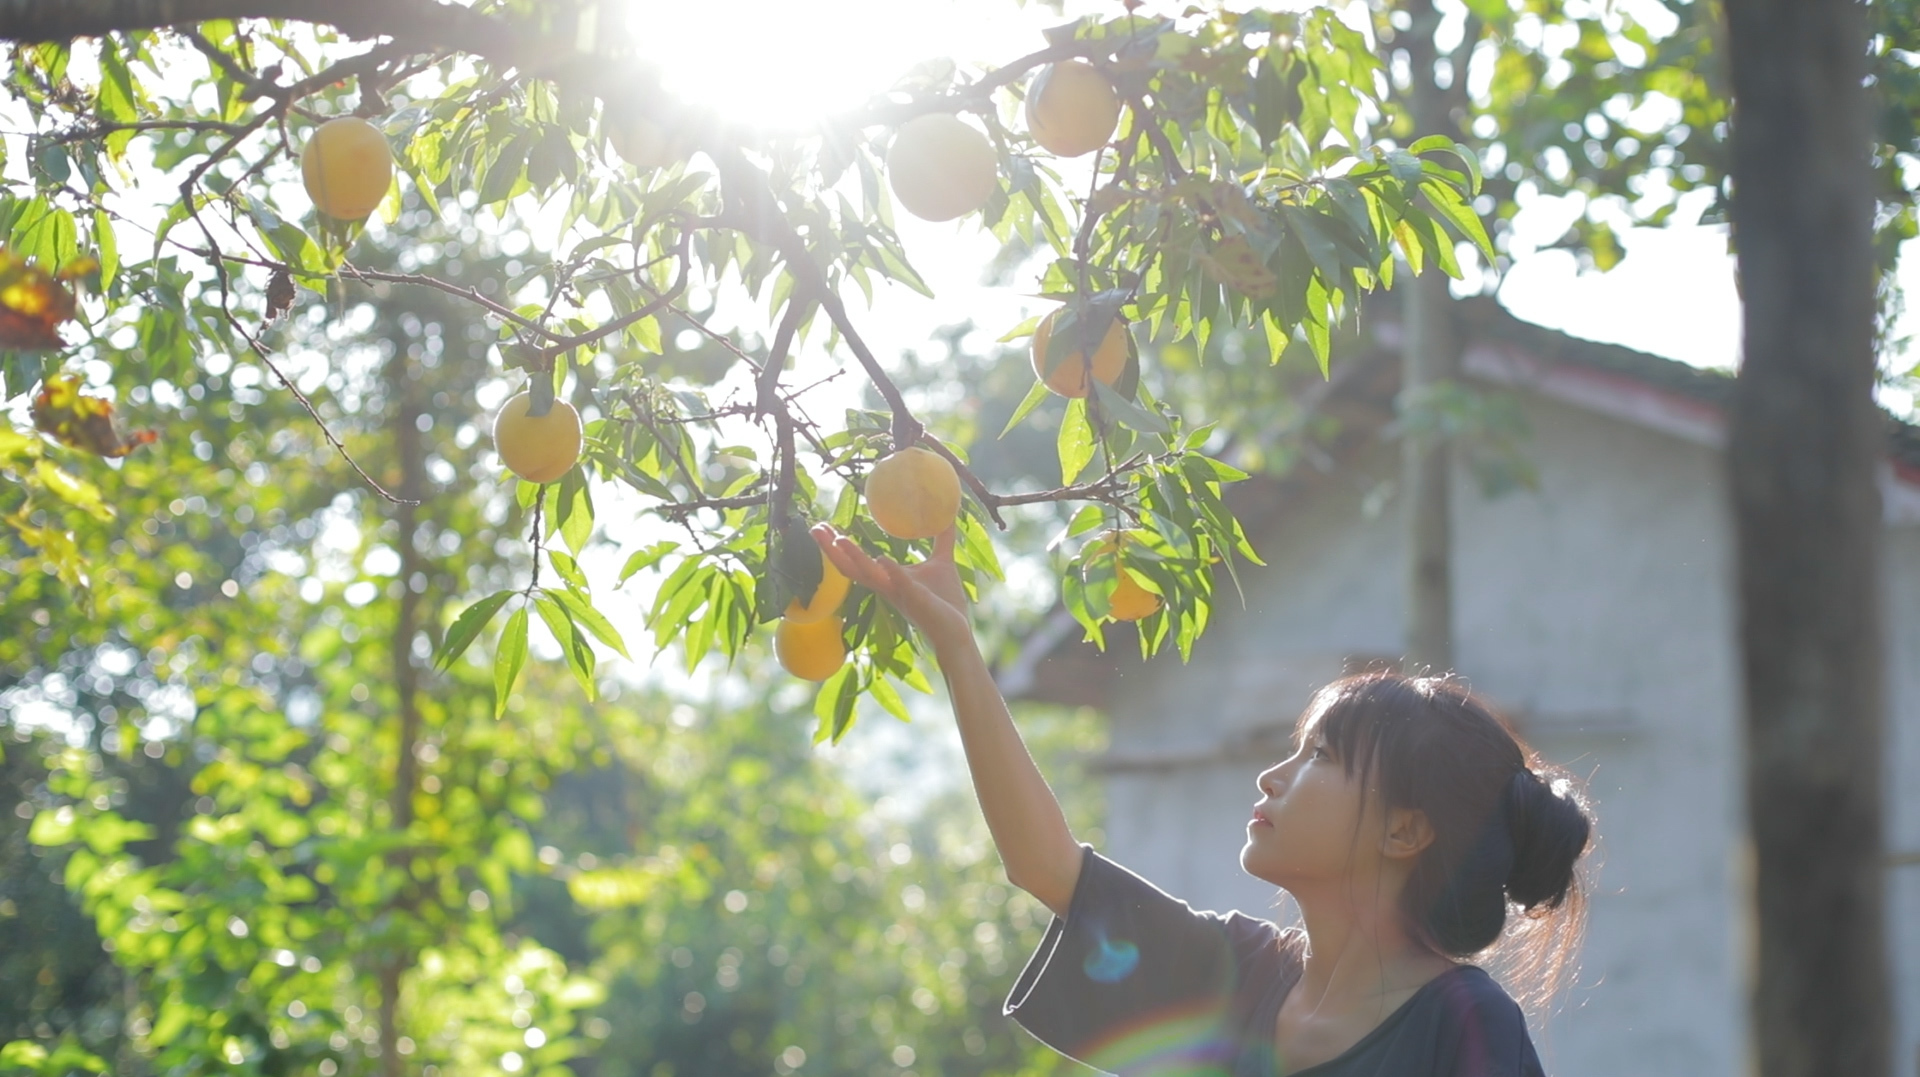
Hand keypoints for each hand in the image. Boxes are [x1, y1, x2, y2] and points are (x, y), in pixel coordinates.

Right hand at [812, 524, 974, 655]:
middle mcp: (887, 587)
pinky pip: (901, 584)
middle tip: (815, 529)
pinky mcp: (916, 599)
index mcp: (888, 579)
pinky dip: (891, 571)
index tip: (822, 527)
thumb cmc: (945, 600)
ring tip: (839, 539)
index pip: (854, 562)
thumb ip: (942, 538)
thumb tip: (947, 513)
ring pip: (869, 576)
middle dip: (830, 550)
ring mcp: (899, 594)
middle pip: (850, 569)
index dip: (836, 546)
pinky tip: (881, 558)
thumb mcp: (942, 561)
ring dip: (854, 558)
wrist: (958, 630)